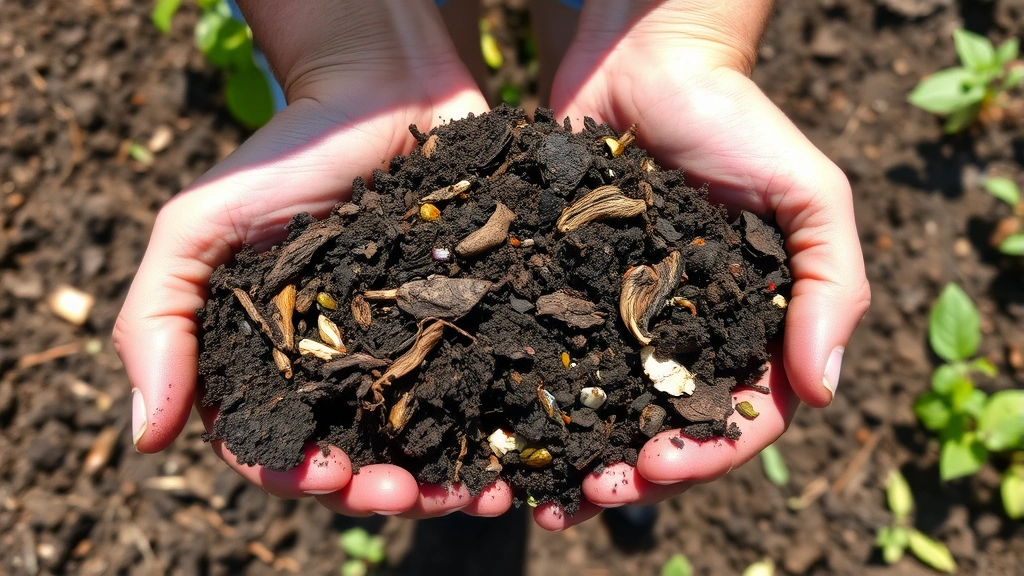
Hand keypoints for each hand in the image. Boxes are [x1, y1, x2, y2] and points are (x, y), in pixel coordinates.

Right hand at [113, 0, 510, 518]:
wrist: (379, 90)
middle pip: (356, 458)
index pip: (274, 445)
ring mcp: (409, 351)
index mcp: (273, 363)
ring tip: (473, 494)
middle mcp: (342, 370)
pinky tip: (514, 458)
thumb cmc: (283, 156)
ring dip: (444, 480)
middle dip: (379, 489)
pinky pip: (482, 391)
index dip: (295, 473)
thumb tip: (146, 438)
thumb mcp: (199, 228)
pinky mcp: (466, 325)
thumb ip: (158, 321)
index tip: (328, 476)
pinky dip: (495, 432)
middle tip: (408, 494)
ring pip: (424, 441)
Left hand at [534, 0, 870, 528]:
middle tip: (592, 494)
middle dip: (633, 472)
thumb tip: (826, 392)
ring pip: (600, 410)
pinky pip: (546, 358)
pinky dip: (528, 403)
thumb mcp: (809, 196)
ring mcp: (617, 320)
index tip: (663, 465)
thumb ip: (831, 286)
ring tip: (544, 494)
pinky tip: (499, 436)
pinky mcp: (562, 293)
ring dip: (575, 458)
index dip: (707, 452)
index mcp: (746, 330)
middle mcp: (680, 338)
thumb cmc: (738, 123)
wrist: (648, 64)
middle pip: (662, 428)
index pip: (739, 415)